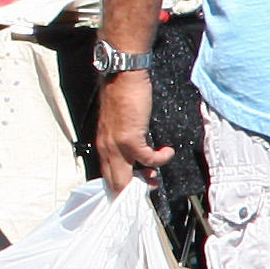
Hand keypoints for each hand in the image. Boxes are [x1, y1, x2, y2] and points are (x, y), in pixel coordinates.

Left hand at [95, 72, 171, 191]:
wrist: (121, 77)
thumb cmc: (121, 96)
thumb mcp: (117, 124)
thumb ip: (123, 140)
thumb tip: (137, 154)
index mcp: (103, 145)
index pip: (107, 175)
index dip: (121, 186)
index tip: (135, 189)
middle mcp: (106, 148)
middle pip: (115, 182)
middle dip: (132, 191)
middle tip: (149, 187)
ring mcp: (116, 146)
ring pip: (127, 178)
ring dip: (145, 180)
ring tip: (156, 176)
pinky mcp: (130, 140)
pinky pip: (147, 159)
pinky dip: (160, 159)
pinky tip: (167, 151)